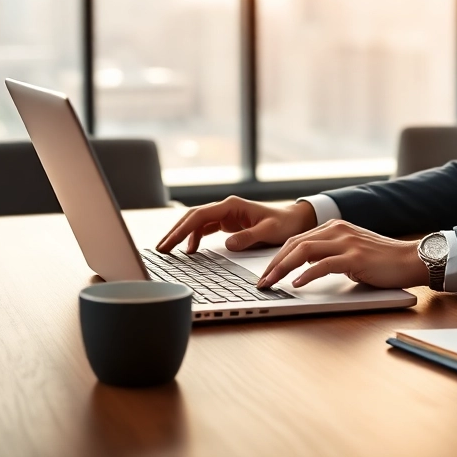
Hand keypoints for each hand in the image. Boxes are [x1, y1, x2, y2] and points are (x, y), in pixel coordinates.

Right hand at [156, 196, 316, 253]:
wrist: (295, 220)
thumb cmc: (283, 223)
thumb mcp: (268, 232)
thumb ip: (248, 237)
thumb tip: (227, 245)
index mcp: (232, 206)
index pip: (200, 216)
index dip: (182, 230)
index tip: (170, 242)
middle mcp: (225, 207)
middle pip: (193, 217)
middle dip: (175, 232)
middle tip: (161, 248)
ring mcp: (225, 215)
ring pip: (196, 223)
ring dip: (182, 235)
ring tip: (169, 251)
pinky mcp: (228, 223)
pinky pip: (205, 228)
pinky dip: (195, 238)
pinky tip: (190, 250)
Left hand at [256, 220, 428, 290]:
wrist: (411, 259)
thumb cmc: (382, 260)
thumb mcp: (350, 251)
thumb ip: (328, 253)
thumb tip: (305, 264)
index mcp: (334, 226)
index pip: (296, 240)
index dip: (277, 257)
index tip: (265, 273)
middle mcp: (338, 229)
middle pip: (295, 244)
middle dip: (274, 264)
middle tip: (261, 282)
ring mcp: (346, 242)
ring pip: (304, 252)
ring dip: (283, 269)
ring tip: (271, 283)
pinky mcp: (355, 257)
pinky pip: (324, 265)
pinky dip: (307, 274)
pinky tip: (297, 284)